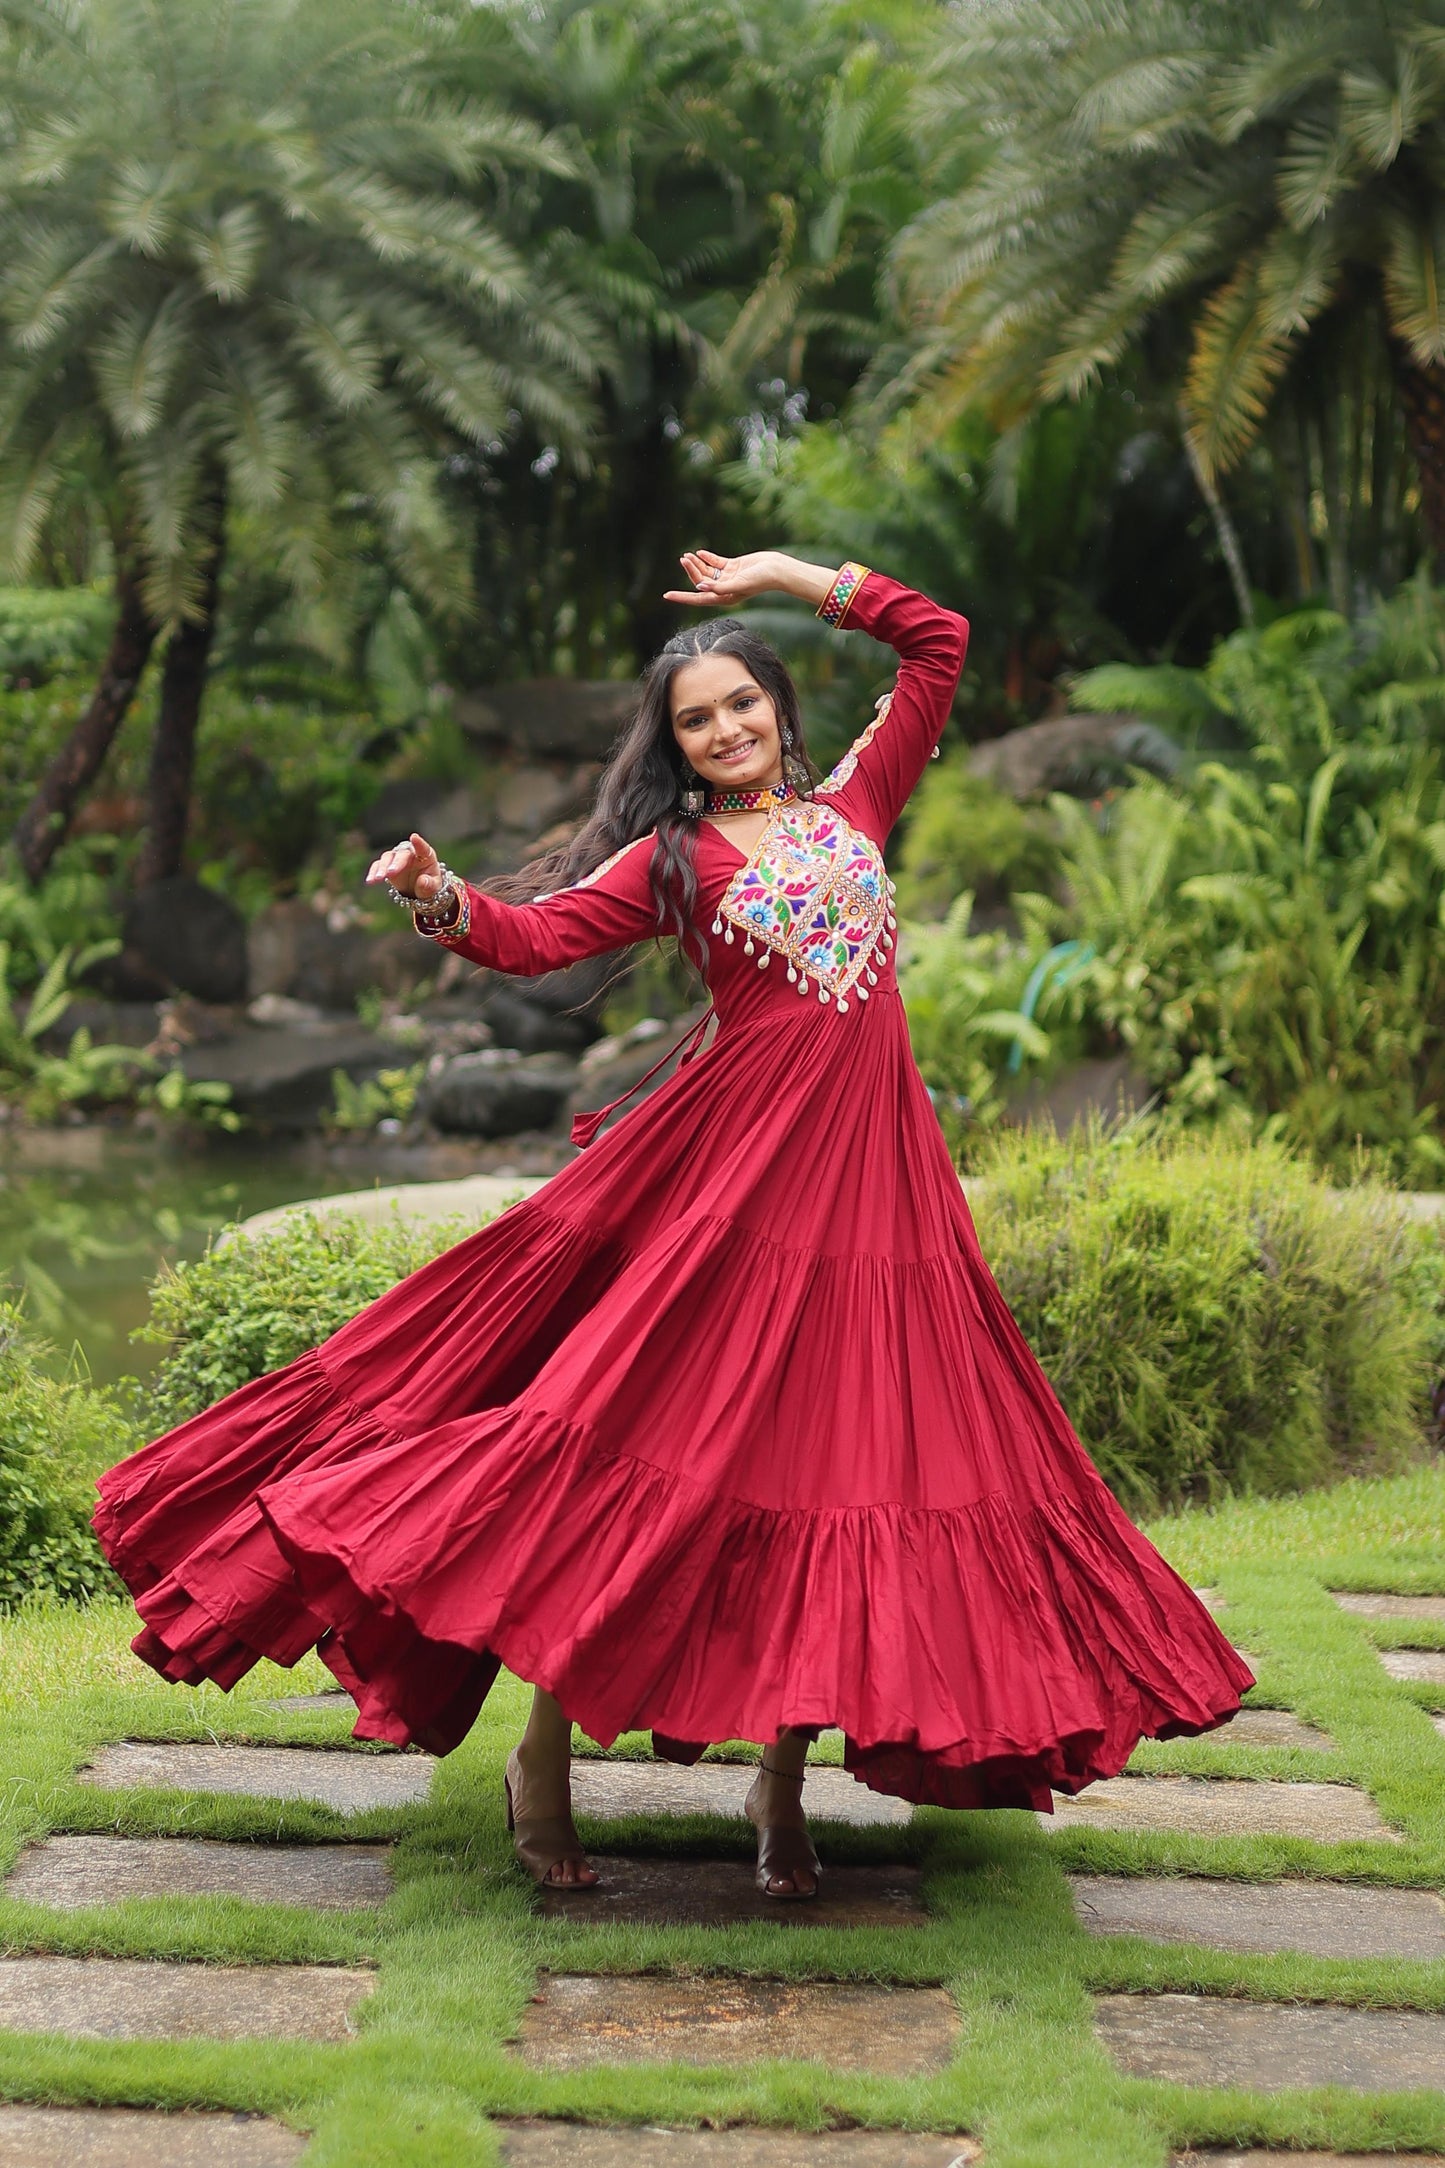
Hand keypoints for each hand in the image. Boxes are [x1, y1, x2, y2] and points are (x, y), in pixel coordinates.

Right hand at [365, 831, 445, 902]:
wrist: (418, 889)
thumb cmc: (429, 885)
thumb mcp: (433, 888)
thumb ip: (429, 885)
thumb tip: (422, 881)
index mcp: (426, 856)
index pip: (423, 848)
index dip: (418, 842)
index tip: (414, 837)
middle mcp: (410, 853)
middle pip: (402, 854)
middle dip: (395, 863)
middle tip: (390, 873)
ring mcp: (397, 857)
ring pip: (388, 857)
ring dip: (382, 868)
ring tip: (377, 879)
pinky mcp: (386, 864)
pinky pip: (378, 865)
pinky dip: (373, 872)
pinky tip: (370, 881)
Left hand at [663, 549, 782, 608]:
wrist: (777, 569)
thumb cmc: (761, 580)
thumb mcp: (739, 583)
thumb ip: (719, 586)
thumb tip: (700, 586)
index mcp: (724, 598)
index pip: (698, 598)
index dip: (682, 597)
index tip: (666, 595)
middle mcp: (724, 589)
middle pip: (701, 581)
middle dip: (691, 571)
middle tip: (683, 559)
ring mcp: (728, 578)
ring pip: (707, 571)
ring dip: (697, 563)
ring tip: (687, 555)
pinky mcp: (733, 566)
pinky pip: (716, 563)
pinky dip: (707, 558)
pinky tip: (700, 552)